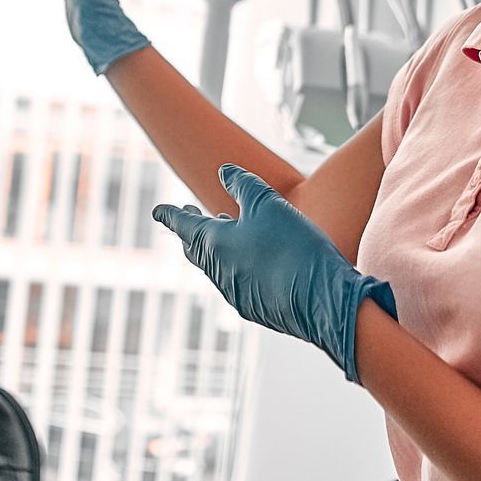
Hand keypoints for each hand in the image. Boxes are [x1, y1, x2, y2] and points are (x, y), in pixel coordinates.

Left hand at [153, 164, 396, 382]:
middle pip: (197, 248)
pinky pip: (238, 281)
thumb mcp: (268, 204)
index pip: (183, 225)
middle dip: (192, 230)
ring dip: (217, 246)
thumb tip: (224, 172)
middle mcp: (219, 272)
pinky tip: (254, 259)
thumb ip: (243, 185)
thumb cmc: (293, 247)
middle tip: (189, 215)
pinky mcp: (258, 307)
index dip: (171, 214)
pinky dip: (238, 264)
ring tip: (224, 229)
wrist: (323, 302)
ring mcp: (237, 294)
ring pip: (217, 266)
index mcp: (214, 245)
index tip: (157, 210)